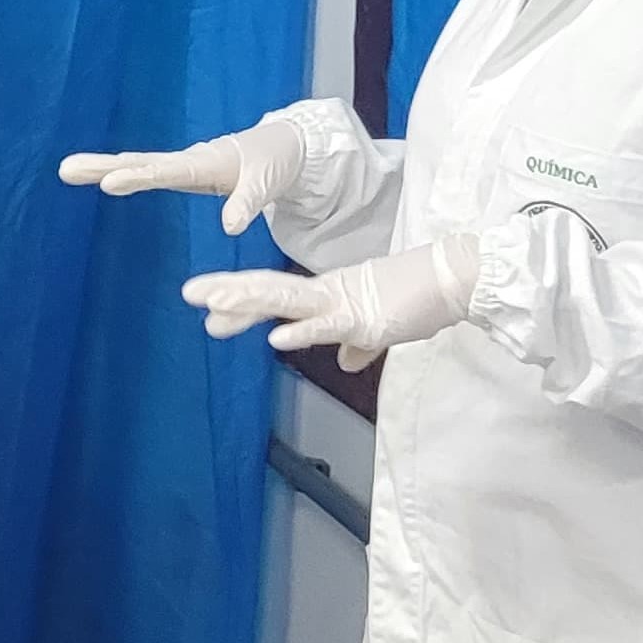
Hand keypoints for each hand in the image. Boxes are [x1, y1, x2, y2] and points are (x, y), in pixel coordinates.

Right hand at [60, 114, 308, 233]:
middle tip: (67, 168)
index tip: (109, 182)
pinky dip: (119, 170)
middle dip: (102, 166)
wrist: (277, 147)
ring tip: (67, 169)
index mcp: (204, 163)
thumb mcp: (266, 184)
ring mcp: (180, 165)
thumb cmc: (272, 164)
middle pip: (138, 162)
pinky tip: (96, 175)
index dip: (138, 177)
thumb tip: (229, 228)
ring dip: (102, 166)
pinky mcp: (179, 171)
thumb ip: (246, 204)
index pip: (166, 171)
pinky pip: (144, 170)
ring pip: (136, 163)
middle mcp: (186, 161)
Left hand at [180, 234, 481, 373]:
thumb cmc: (418, 300)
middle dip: (228, 294)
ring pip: (287, 300)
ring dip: (250, 303)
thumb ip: (358, 344)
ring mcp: (342, 304)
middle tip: (188, 293)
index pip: (273, 296)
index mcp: (326, 295)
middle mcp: (325, 293)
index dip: (240, 300)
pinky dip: (301, 331)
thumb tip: (346, 363)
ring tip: (214, 305)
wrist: (453, 280)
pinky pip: (326, 325)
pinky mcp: (364, 319)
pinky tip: (275, 338)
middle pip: (268, 291)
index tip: (205, 307)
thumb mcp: (380, 331)